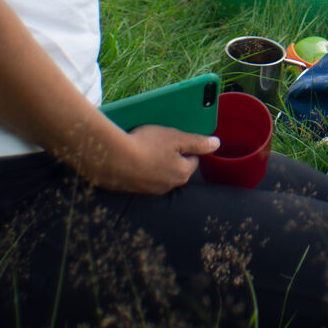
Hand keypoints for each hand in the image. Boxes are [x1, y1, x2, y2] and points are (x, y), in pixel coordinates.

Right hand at [89, 124, 215, 194]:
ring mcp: (149, 189)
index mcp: (182, 173)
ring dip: (154, 161)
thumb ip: (197, 142)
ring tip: (143, 146)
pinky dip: (139, 167)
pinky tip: (131, 156)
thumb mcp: (175, 138)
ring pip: (158, 172)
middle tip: (158, 140)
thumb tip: (216, 144)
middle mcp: (168, 186)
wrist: (111, 158)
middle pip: (175, 167)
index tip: (175, 138)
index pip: (192, 159)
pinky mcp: (132, 189)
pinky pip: (141, 176)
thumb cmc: (146, 146)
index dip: (186, 146)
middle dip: (170, 155)